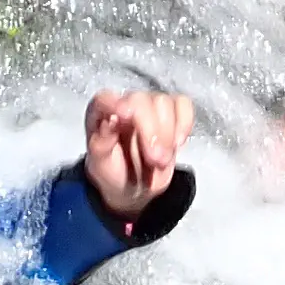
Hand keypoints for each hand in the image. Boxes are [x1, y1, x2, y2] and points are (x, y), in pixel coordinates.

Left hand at [84, 85, 193, 219]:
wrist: (133, 186)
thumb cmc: (112, 172)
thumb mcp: (100, 165)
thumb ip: (100, 145)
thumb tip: (109, 122)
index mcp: (101, 112)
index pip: (105, 99)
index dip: (115, 104)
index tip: (123, 116)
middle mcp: (125, 104)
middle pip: (142, 100)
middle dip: (152, 131)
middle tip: (155, 160)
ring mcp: (149, 106)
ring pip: (164, 103)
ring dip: (168, 135)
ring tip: (161, 161)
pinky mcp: (170, 113)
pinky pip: (182, 105)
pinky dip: (184, 124)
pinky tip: (177, 144)